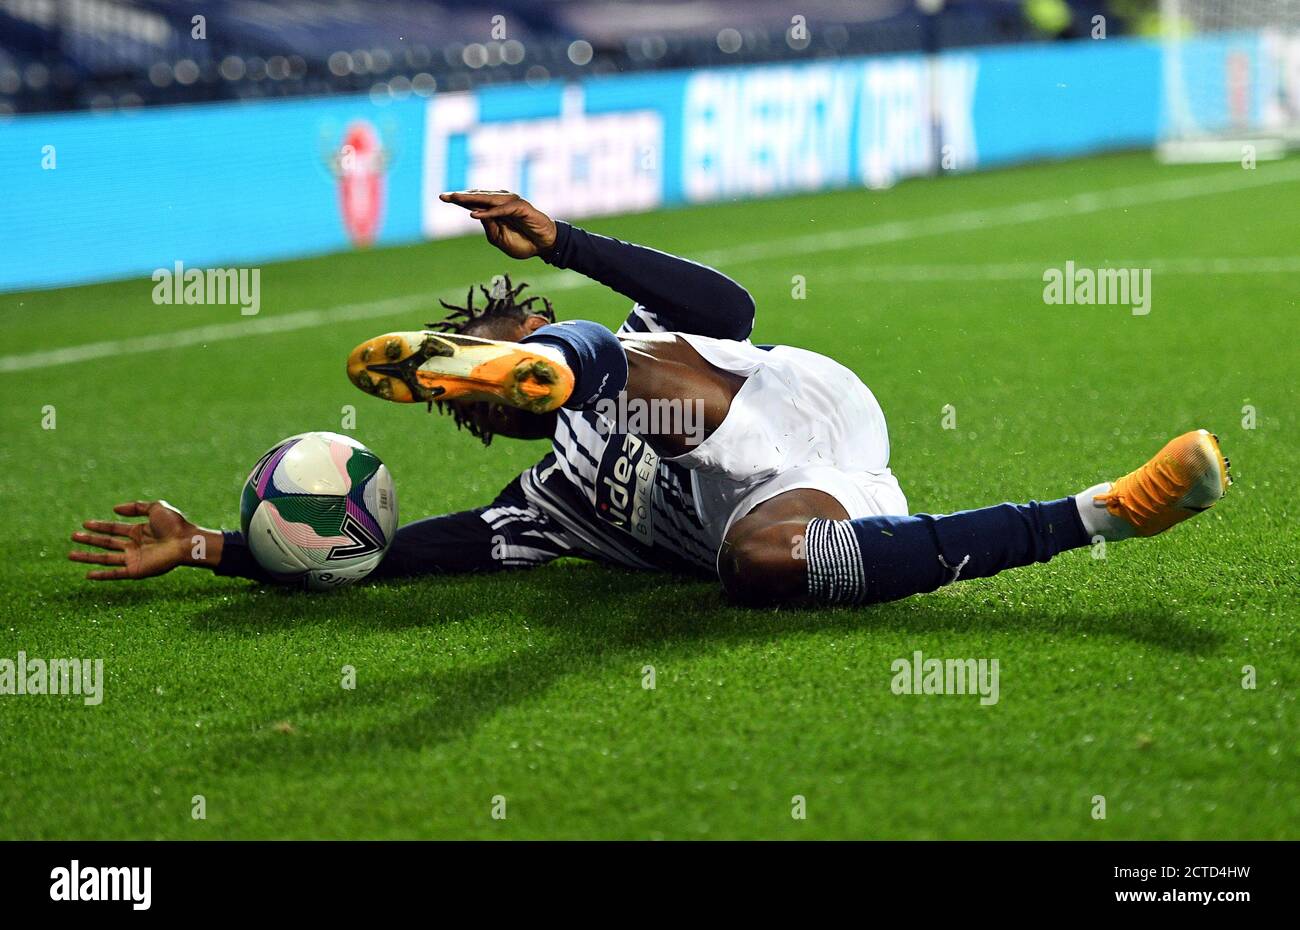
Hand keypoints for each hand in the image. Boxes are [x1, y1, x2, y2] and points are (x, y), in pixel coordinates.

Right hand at [68, 500, 216, 580]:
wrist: (186, 541)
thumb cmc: (175, 524)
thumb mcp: (156, 507)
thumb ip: (136, 507)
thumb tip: (115, 509)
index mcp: (139, 531)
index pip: (114, 528)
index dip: (99, 525)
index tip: (84, 523)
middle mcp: (134, 545)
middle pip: (106, 542)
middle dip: (89, 540)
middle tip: (73, 536)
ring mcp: (134, 558)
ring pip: (105, 558)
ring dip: (88, 556)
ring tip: (70, 554)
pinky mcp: (136, 570)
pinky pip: (115, 574)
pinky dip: (102, 575)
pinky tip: (88, 574)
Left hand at [439, 190, 556, 258]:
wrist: (545, 246)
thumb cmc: (524, 242)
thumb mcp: (499, 240)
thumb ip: (488, 228)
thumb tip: (476, 215)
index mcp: (494, 211)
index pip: (473, 202)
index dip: (458, 199)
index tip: (442, 197)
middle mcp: (501, 203)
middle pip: (477, 197)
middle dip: (460, 196)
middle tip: (444, 195)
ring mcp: (511, 203)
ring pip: (487, 200)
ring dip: (471, 199)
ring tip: (455, 199)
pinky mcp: (520, 208)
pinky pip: (502, 210)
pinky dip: (489, 212)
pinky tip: (475, 215)